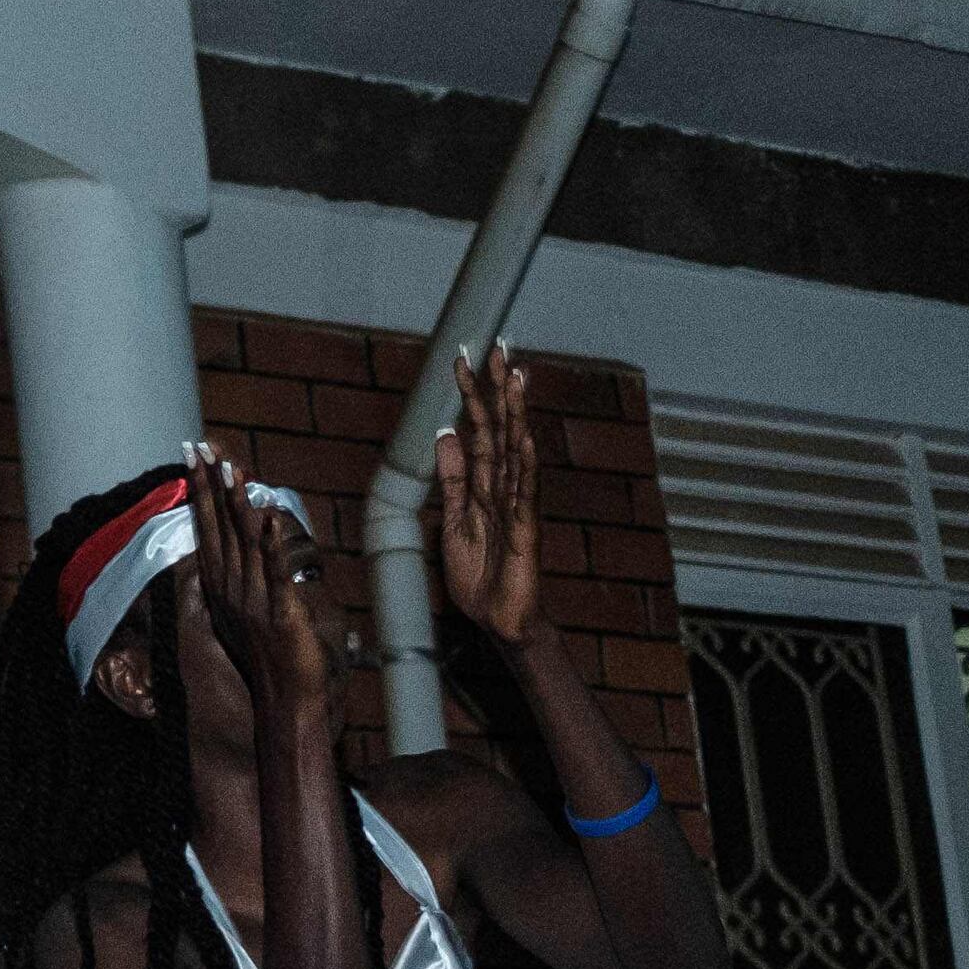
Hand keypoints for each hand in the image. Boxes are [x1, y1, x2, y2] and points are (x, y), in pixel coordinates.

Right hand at [184, 447, 333, 727]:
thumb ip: (244, 573)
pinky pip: (275, 573)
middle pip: (219, 527)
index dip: (200, 489)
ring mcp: (254, 600)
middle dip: (209, 485)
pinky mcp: (282, 613)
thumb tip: (248, 537)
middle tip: (202, 446)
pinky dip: (273, 546)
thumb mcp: (248, 609)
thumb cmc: (269, 657)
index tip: (193, 455)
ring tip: (233, 469)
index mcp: (223, 583)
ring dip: (237, 505)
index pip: (207, 527)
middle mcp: (232, 587)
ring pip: (244, 543)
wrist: (285, 701)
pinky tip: (270, 518)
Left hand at [430, 344, 542, 645]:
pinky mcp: (525, 529)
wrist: (497, 621)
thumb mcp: (453, 521)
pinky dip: (524, 462)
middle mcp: (503, 487)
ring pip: (514, 450)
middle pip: (500, 430)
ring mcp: (517, 505)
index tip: (463, 360)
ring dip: (515, 413)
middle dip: (498, 389)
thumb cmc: (479, 575)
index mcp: (483, 485)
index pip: (477, 431)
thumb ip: (452, 480)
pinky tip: (523, 435)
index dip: (471, 396)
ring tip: (515, 376)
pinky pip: (524, 491)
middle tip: (496, 348)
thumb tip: (444, 435)